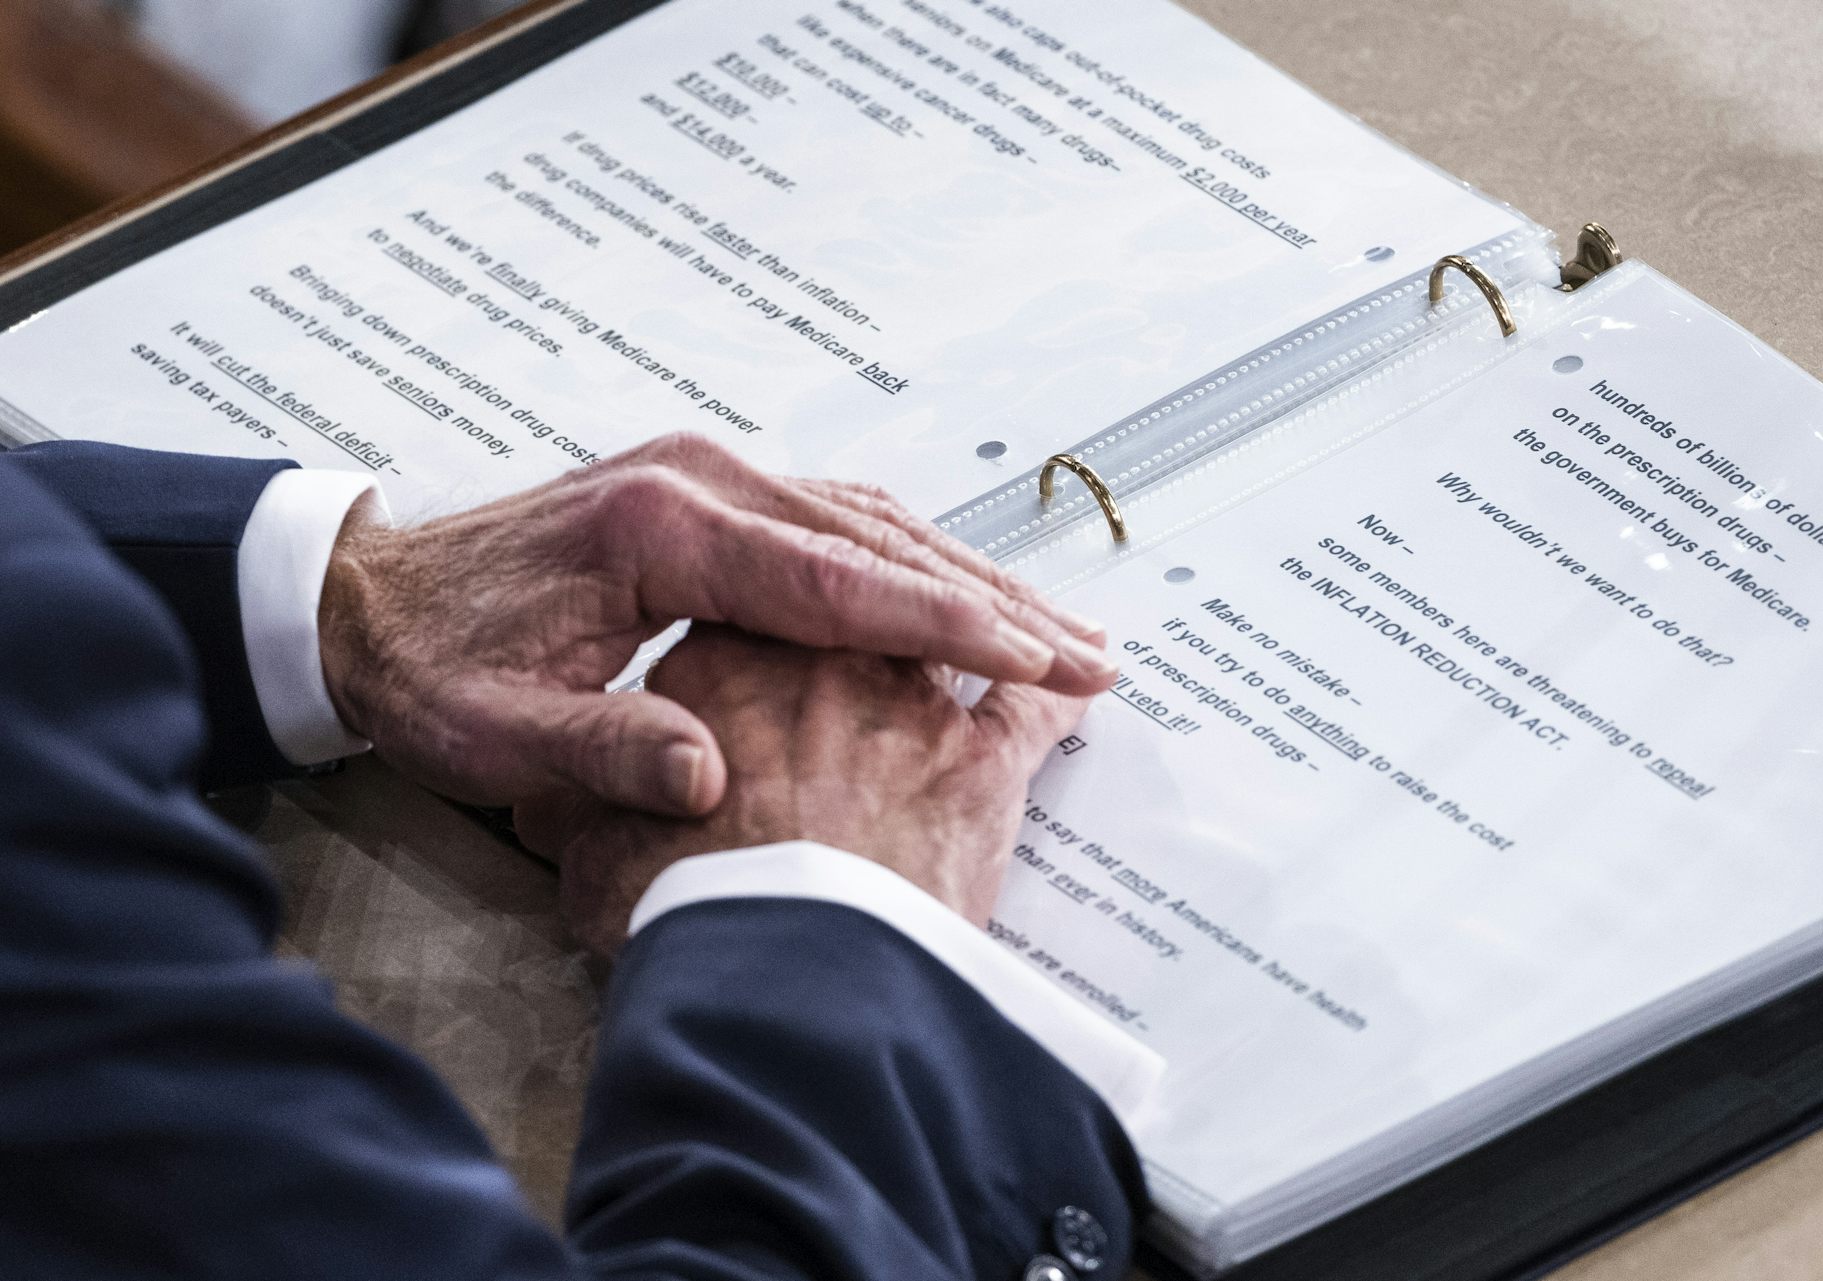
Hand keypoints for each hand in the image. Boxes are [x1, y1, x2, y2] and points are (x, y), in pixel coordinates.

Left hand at [317, 434, 1111, 813]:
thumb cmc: (431, 667)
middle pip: (879, 539)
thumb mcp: (493, 733)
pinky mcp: (707, 496)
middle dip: (992, 599)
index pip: (835, 580)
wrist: (368, 596)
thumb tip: (710, 783)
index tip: (1037, 659)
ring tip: (1057, 628)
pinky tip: (961, 595)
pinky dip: (912, 561)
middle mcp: (697, 481)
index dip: (945, 624)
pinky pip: (836, 522)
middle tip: (1090, 652)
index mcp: (659, 531)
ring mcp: (706, 478)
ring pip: (870, 521)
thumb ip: (600, 753)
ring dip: (967, 575)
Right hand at [515, 624, 1089, 956]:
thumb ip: (594, 798)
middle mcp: (824, 658)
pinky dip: (1061, 683)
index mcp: (724, 656)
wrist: (776, 963)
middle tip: (929, 594)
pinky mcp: (982, 762)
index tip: (798, 621)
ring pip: (960, 632)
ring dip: (994, 620)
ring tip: (1020, 617)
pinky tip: (1084, 669)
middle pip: (870, 603)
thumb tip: (560, 798)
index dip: (781, 617)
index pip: (760, 607)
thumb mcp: (589, 846)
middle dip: (901, 595)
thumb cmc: (682, 906)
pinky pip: (1035, 703)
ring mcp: (909, 700)